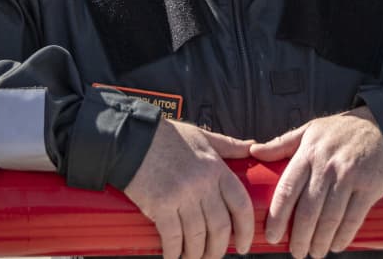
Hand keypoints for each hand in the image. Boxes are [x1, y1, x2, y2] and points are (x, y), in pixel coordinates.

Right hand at [123, 119, 255, 258]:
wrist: (129, 137)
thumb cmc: (164, 137)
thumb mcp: (202, 136)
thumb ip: (228, 145)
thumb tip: (252, 147)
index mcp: (216, 168)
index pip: (240, 205)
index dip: (245, 230)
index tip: (244, 245)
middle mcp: (202, 184)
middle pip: (220, 227)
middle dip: (218, 249)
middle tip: (213, 257)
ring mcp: (181, 196)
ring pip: (197, 237)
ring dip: (196, 255)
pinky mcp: (160, 205)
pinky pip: (172, 238)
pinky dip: (173, 253)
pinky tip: (173, 258)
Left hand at [249, 107, 382, 257]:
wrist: (379, 126)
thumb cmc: (337, 132)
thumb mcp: (308, 132)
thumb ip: (281, 144)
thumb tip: (253, 151)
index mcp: (307, 154)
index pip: (288, 190)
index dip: (278, 217)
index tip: (272, 236)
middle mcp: (327, 166)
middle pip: (308, 210)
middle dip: (300, 237)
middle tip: (296, 252)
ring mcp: (350, 177)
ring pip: (331, 218)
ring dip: (320, 241)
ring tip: (314, 253)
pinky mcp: (370, 186)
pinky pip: (354, 218)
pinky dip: (344, 236)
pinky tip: (336, 246)